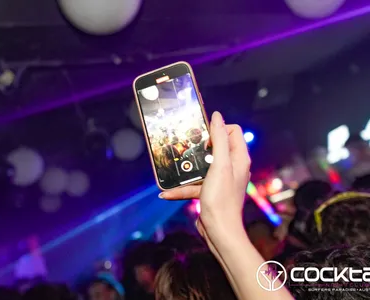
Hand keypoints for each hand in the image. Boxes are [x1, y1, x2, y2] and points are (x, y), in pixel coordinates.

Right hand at [160, 111, 250, 245]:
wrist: (219, 231)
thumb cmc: (221, 198)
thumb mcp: (220, 165)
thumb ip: (220, 140)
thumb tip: (217, 116)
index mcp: (238, 158)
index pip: (233, 131)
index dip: (218, 129)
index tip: (203, 136)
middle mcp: (232, 166)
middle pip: (217, 146)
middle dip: (200, 146)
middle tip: (186, 146)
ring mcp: (220, 179)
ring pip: (203, 165)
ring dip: (188, 168)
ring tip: (174, 166)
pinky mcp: (210, 191)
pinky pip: (195, 184)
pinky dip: (182, 188)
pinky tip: (166, 193)